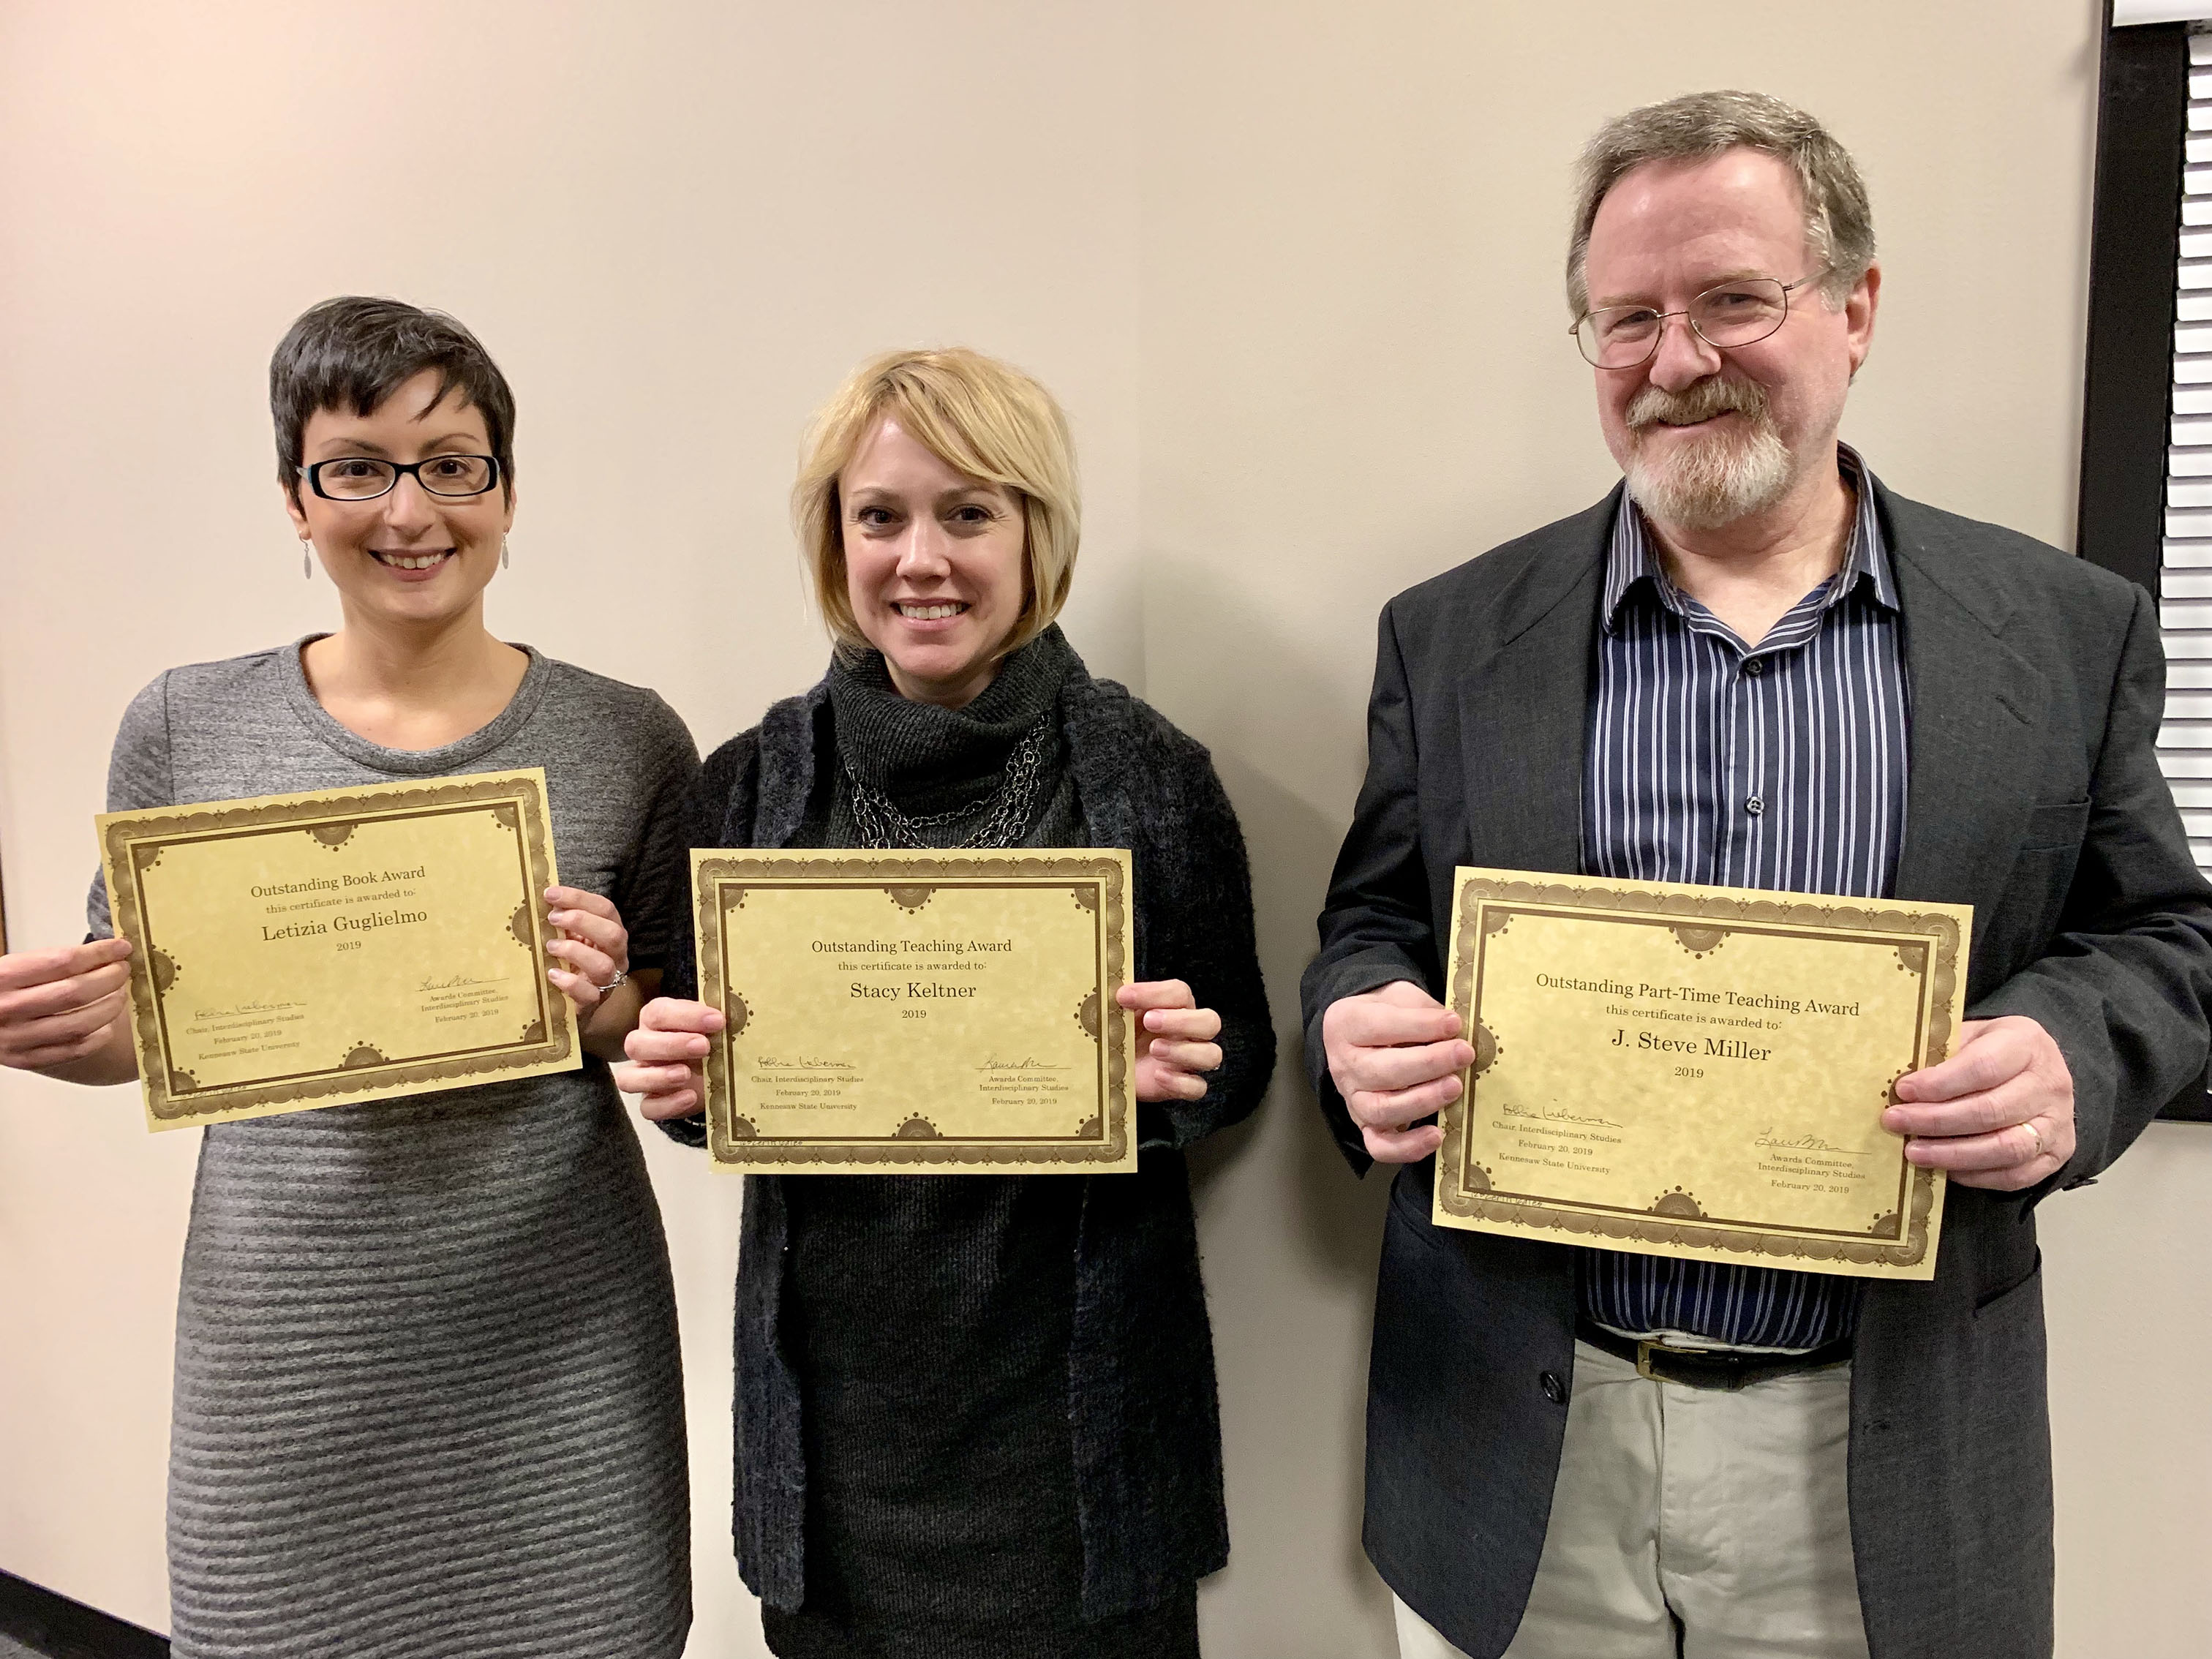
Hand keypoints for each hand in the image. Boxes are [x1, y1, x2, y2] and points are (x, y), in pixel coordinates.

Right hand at [0, 938, 134, 1072]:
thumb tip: (107, 954)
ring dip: (110, 1008)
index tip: (122, 947)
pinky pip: (73, 1051)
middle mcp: (8, 1009)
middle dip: (110, 978)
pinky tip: (107, 1025)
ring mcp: (17, 1038)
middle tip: (123, 970)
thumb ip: (52, 963)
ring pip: (79, 1024)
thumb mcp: (13, 968)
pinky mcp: (26, 1060)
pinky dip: (98, 1038)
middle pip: (75, 992)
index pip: (63, 962)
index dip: (100, 953)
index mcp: (5, 977)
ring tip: (120, 995)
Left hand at [544, 886, 628, 1014]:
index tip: (550, 894)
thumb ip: (563, 921)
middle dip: (582, 921)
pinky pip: (589, 994)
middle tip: (553, 918)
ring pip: (603, 965)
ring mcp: (607, 981)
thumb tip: (542, 898)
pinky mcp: (593, 1003)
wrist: (573, 1003)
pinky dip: (570, 983)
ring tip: (550, 946)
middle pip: (614, 934)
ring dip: (574, 951)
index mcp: (610, 934)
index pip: (605, 909)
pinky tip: (552, 974)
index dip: (579, 898)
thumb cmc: (570, 963)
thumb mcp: (570, 937)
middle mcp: (615, 956)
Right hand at [613, 997, 723, 1120]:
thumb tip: (737, 1015)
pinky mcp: (652, 1102)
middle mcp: (643, 1046)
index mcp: (656, 1020)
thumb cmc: (710, 1042)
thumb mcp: (715, 1029)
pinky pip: (647, 1108)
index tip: (717, 1020)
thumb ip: (717, 1021)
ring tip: (687, 1073)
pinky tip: (690, 1097)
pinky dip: (667, 1104)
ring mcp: (644, 1076)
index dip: (686, 1015)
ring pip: (628, 1078)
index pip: (658, 1012)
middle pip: (636, 1043)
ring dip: (658, 1076)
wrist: (713, 1075)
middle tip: (704, 1046)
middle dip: (671, 1045)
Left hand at [1118, 980, 1223, 1103]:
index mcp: (1176, 1008)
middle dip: (1181, 1020)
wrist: (1112, 1071)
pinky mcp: (1184, 1086)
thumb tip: (1111, 992)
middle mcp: (1189, 1033)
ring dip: (1184, 1051)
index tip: (1124, 996)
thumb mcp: (1119, 1018)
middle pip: (1210, 1021)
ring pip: (1212, 1055)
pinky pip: (1197, 1087)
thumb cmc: (1120, 1038)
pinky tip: (1159, 1075)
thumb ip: (1120, 1004)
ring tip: (1154, 1049)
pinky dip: (1181, 1082)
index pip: (1180, 993)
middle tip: (1149, 1021)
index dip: (1154, 993)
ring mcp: (1190, 1061)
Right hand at [1322, 979, 1473, 1163]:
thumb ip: (1424, 1011)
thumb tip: (1459, 1030)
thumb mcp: (1400, 997)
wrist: (1365, 1034)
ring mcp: (1353, 1099)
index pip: (1381, 1026)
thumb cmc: (1389, 1014)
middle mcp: (1345, 1065)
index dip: (1420, 1026)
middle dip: (1428, 1063)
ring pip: (1382, 1110)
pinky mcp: (1366, 1126)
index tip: (1454, 1023)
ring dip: (1423, 1100)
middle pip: (1382, 1071)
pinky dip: (1408, 1147)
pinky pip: (1380, 1146)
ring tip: (1455, 1087)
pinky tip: (1436, 1135)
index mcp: (1347, 1024)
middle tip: (1464, 1054)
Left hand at [1882, 1016, 2074, 1191]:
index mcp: (2026, 1044)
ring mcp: (2058, 1122)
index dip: (1940, 1083)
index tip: (1903, 1091)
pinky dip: (1976, 1175)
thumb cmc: (1994, 1052)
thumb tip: (1898, 1083)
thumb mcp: (1972, 1036)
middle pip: (1990, 1111)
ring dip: (1953, 1154)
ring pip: (2005, 1148)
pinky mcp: (2056, 1153)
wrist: (2041, 1071)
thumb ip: (1943, 1054)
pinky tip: (1944, 1168)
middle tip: (1896, 1123)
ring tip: (1914, 1152)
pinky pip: (2015, 1174)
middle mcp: (2050, 1084)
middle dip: (1936, 1121)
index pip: (1982, 1067)